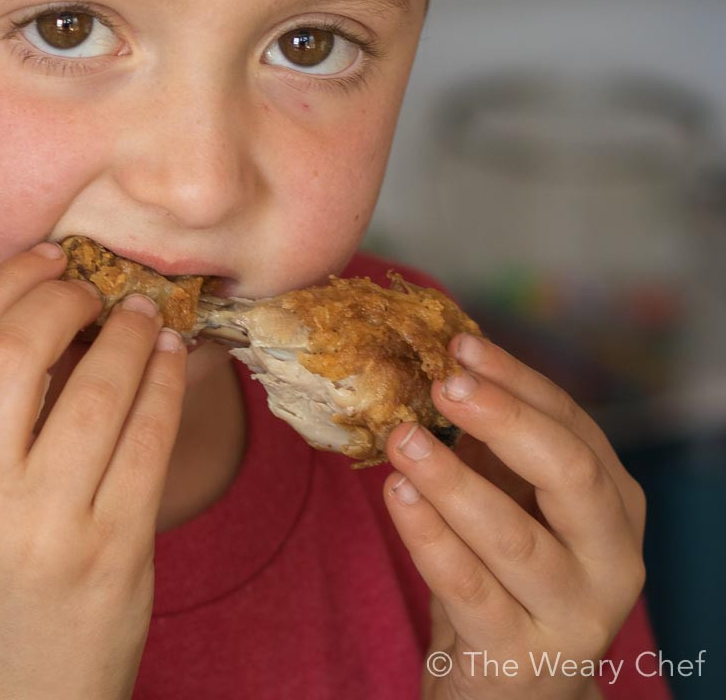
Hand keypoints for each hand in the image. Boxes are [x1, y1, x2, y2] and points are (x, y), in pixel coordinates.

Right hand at [0, 243, 187, 699]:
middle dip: (63, 296)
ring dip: (132, 334)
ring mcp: (45, 525)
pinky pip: (149, 439)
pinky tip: (173, 359)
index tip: (46, 256)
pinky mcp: (112, 552)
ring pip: (98, 388)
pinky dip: (167, 383)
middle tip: (94, 285)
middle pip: (15, 349)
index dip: (5, 281)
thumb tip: (49, 311)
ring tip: (145, 315)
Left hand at [382, 334, 646, 698]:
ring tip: (402, 438)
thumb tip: (441, 360)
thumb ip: (490, 438)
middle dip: (503, 420)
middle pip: (569, 473)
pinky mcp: (519, 654)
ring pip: (514, 536)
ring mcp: (572, 612)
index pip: (572, 424)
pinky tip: (397, 493)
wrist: (515, 680)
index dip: (516, 380)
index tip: (459, 345)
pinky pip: (469, 587)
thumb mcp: (513, 495)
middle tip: (442, 384)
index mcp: (615, 503)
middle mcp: (612, 557)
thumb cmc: (509, 566)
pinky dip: (428, 535)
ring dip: (451, 479)